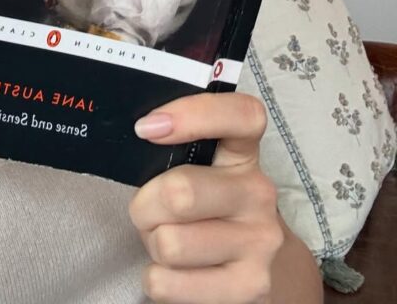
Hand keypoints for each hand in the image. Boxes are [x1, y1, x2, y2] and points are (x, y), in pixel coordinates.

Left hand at [129, 92, 283, 303]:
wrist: (263, 272)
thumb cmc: (211, 210)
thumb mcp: (202, 172)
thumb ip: (175, 151)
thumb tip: (138, 134)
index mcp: (243, 154)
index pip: (241, 115)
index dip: (193, 113)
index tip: (147, 127)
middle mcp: (258, 194)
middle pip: (179, 193)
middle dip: (145, 206)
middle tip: (151, 211)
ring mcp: (259, 243)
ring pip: (169, 243)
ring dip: (153, 244)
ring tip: (169, 241)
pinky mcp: (248, 289)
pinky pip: (166, 283)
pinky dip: (157, 279)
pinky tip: (178, 274)